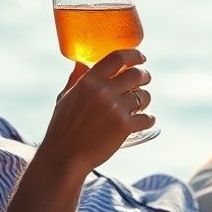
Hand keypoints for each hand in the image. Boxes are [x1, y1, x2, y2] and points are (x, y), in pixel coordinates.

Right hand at [43, 48, 153, 172]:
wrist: (64, 157)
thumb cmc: (62, 128)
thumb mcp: (65, 98)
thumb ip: (76, 79)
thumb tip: (80, 63)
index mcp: (88, 81)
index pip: (118, 58)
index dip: (133, 55)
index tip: (140, 57)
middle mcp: (103, 92)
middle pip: (136, 74)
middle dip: (144, 76)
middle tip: (144, 80)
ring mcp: (115, 109)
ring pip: (144, 96)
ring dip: (145, 99)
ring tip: (139, 104)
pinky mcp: (124, 127)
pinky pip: (147, 118)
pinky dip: (148, 120)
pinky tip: (144, 121)